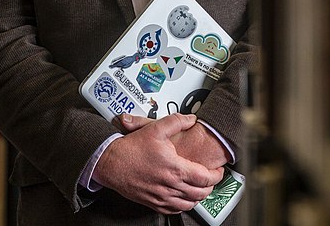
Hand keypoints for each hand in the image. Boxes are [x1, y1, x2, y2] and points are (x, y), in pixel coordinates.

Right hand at [94, 113, 223, 213]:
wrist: (111, 162)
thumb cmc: (131, 148)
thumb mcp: (155, 128)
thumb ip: (176, 121)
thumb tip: (190, 119)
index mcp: (174, 169)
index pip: (205, 178)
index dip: (216, 175)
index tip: (218, 170)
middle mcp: (170, 186)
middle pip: (200, 194)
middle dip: (210, 186)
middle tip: (211, 178)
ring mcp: (162, 197)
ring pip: (189, 204)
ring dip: (198, 197)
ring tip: (200, 186)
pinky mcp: (153, 203)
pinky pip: (175, 210)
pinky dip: (183, 204)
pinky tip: (183, 196)